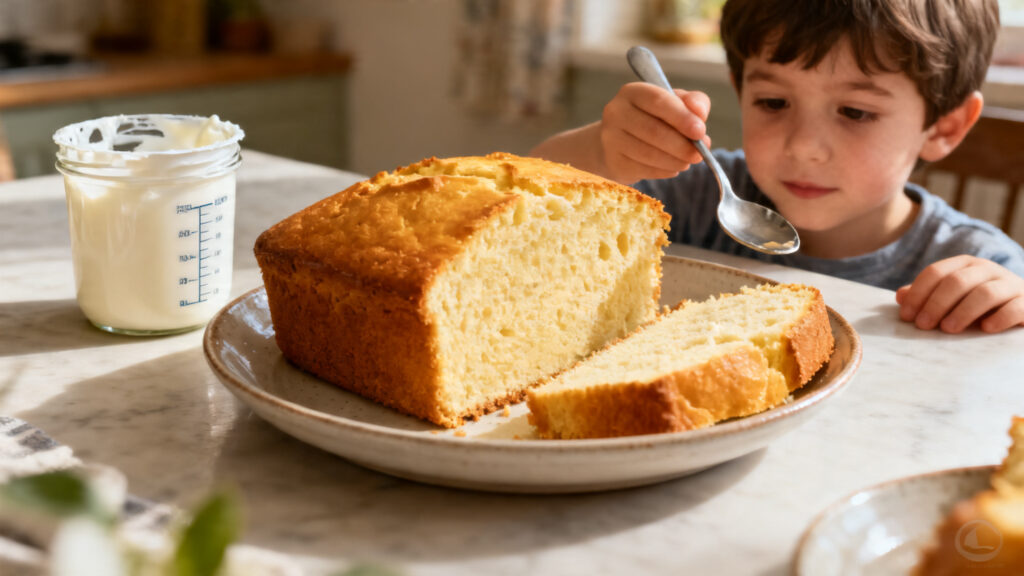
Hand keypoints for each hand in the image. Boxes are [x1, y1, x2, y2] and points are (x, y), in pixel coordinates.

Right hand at [599, 82, 710, 184]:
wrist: (620, 143)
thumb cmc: (654, 119)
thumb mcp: (675, 104)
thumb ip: (693, 102)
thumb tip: (700, 113)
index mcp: (633, 92)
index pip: (658, 101)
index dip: (682, 117)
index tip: (701, 131)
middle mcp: (616, 112)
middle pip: (653, 130)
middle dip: (682, 145)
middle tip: (700, 154)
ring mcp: (611, 138)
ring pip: (648, 153)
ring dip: (675, 161)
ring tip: (688, 161)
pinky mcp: (613, 161)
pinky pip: (642, 169)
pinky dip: (664, 171)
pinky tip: (673, 168)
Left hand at [896, 255, 1023, 332]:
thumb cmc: (980, 305)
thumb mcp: (953, 298)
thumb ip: (928, 296)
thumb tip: (901, 296)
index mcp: (965, 265)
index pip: (936, 272)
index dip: (918, 293)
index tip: (907, 316)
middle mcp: (987, 270)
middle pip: (957, 281)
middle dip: (936, 303)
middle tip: (923, 325)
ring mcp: (1010, 284)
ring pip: (985, 292)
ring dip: (963, 311)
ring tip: (948, 329)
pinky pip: (1016, 307)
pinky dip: (1000, 317)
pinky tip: (985, 329)